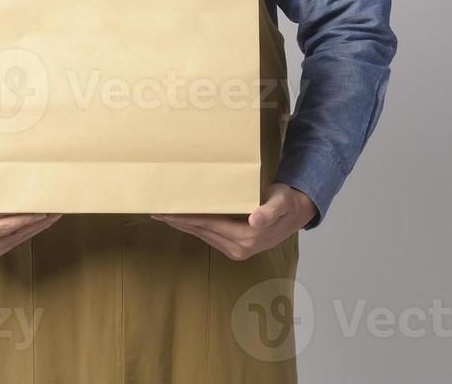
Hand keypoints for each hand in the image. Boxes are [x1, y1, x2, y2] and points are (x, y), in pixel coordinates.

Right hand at [0, 182, 61, 263]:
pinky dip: (25, 233)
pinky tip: (38, 224)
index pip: (2, 228)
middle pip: (12, 237)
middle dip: (35, 225)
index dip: (23, 220)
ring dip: (34, 230)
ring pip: (14, 242)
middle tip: (55, 213)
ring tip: (52, 217)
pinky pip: (11, 243)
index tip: (41, 212)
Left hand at [151, 183, 316, 260]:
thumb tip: (256, 219)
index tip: (168, 212)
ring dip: (183, 226)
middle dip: (178, 222)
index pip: (209, 225)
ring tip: (164, 215)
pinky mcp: (235, 247)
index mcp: (248, 236)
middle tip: (156, 211)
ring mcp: (237, 249)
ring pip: (203, 235)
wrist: (296, 213)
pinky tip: (183, 220)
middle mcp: (240, 247)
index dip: (187, 219)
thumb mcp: (281, 202)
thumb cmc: (286, 202)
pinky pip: (209, 236)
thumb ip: (269, 211)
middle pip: (202, 232)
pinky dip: (194, 228)